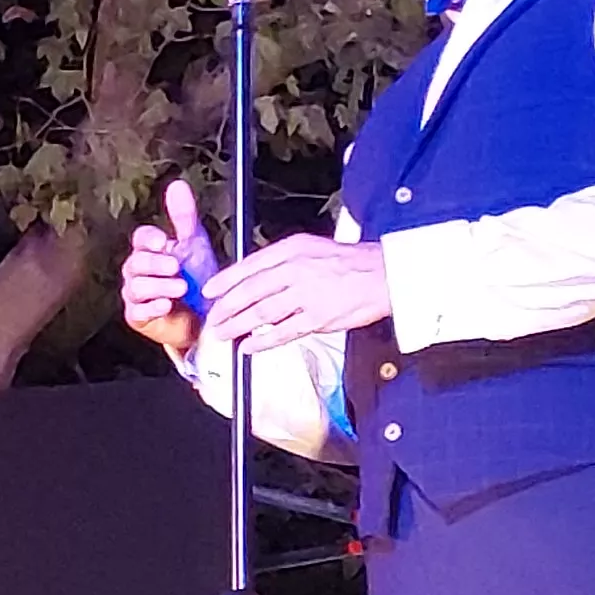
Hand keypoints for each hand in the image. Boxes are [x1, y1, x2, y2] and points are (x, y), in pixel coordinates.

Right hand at [116, 181, 219, 355]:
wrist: (206, 317)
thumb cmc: (198, 280)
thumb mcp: (194, 244)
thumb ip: (184, 216)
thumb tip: (177, 184)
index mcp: (151, 250)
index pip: (141, 238)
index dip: (150, 239)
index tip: (164, 242)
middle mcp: (139, 271)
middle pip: (135, 262)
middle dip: (155, 264)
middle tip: (175, 266)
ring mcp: (137, 294)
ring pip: (136, 286)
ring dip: (158, 286)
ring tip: (180, 287)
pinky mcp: (138, 316)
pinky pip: (138, 311)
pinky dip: (153, 307)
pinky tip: (167, 305)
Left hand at [208, 232, 392, 355]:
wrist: (385, 274)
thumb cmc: (351, 263)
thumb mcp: (311, 248)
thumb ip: (282, 263)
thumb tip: (254, 280)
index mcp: (292, 250)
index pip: (249, 265)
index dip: (225, 280)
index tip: (210, 292)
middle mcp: (296, 269)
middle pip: (249, 291)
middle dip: (225, 308)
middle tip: (212, 319)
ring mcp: (306, 295)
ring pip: (261, 312)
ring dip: (237, 325)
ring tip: (223, 334)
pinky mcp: (318, 318)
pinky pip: (283, 332)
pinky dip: (262, 340)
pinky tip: (249, 346)